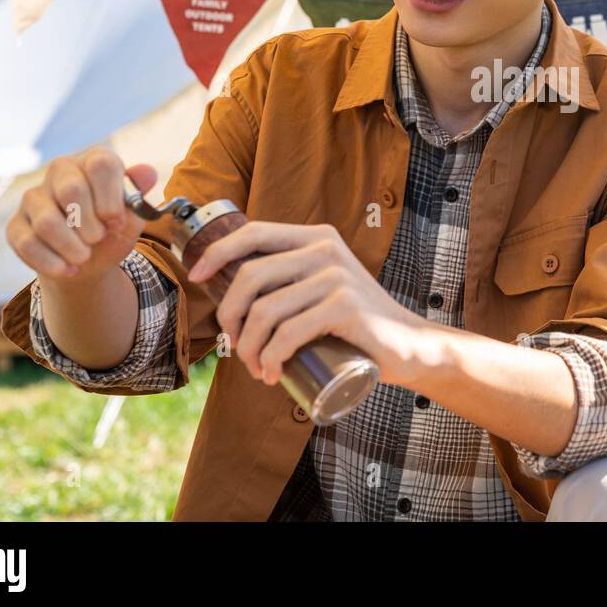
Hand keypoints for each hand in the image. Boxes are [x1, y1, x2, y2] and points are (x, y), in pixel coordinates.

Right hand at [6, 147, 157, 285]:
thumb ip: (138, 196)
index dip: (111, 197)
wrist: (89, 259)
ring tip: (84, 257)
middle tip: (98, 239)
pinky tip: (69, 269)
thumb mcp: (133, 216)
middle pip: (71, 189)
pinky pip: (27, 243)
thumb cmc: (112, 229)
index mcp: (93, 162)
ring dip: (70, 246)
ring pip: (47, 220)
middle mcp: (61, 171)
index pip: (101, 164)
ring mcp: (34, 197)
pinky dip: (52, 262)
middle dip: (89, 223)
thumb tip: (147, 172)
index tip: (117, 221)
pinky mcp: (17, 224)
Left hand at [187, 221, 438, 387]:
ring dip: (249, 348)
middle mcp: (326, 249)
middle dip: (229, 316)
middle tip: (234, 345)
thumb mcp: (323, 286)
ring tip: (256, 368)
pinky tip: (272, 374)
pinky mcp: (346, 307)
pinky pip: (288, 333)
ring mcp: (336, 277)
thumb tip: (228, 286)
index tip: (197, 278)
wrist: (409, 345)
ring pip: (265, 311)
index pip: (253, 232)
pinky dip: (271, 358)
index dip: (217, 252)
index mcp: (317, 237)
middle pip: (250, 275)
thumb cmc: (356, 324)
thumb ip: (291, 276)